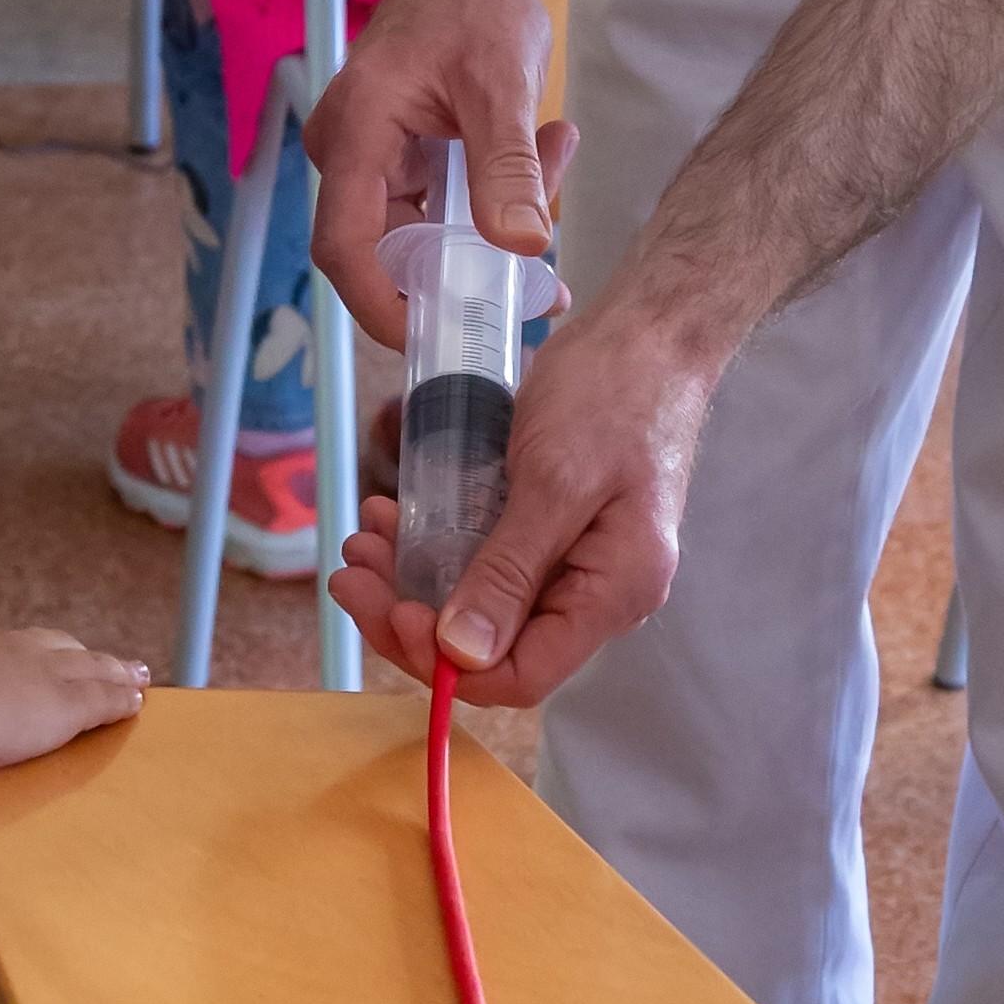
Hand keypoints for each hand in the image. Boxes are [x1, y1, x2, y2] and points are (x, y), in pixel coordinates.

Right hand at [0, 621, 148, 784]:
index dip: (15, 655)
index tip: (23, 660)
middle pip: (49, 645)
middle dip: (72, 653)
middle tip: (93, 658)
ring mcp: (34, 671)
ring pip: (86, 666)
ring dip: (111, 671)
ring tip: (134, 675)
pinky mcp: (63, 702)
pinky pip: (102, 697)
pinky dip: (121, 697)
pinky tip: (137, 699)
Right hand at [304, 0, 571, 354]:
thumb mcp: (502, 84)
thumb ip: (508, 168)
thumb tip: (523, 248)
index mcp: (356, 132)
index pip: (346, 247)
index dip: (384, 306)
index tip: (439, 340)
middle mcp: (351, 151)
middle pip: (393, 249)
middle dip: (469, 267)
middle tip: (546, 276)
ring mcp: (374, 156)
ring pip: (428, 229)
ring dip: (495, 222)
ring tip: (555, 152)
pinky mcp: (401, 156)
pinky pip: (443, 205)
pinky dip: (494, 195)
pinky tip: (547, 143)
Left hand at [325, 296, 714, 708]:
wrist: (651, 328)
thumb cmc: (615, 392)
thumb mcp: (554, 481)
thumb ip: (508, 571)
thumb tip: (462, 655)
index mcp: (612, 593)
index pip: (522, 675)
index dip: (446, 662)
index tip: (389, 610)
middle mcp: (596, 591)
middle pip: (493, 644)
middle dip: (412, 615)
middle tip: (352, 571)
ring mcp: (574, 560)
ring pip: (480, 601)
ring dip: (412, 578)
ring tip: (363, 535)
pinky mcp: (551, 528)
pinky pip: (486, 558)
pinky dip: (435, 544)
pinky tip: (393, 515)